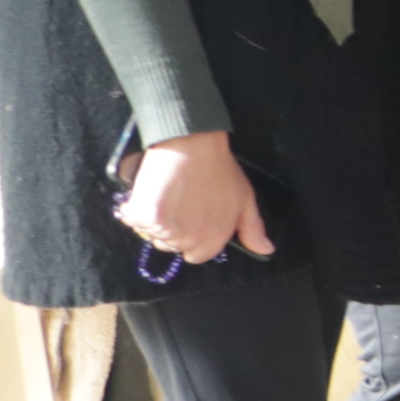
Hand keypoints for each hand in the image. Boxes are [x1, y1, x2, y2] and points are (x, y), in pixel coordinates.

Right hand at [119, 131, 269, 263]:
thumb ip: (252, 229)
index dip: (191, 238)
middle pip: (170, 245)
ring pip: (151, 234)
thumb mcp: (244, 199)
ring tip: (163, 195)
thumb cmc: (219, 169)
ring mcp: (169, 230)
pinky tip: (144, 195)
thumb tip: (266, 251)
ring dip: (151, 219)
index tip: (189, 218)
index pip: (195, 255)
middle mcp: (191, 240)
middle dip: (171, 228)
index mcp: (214, 240)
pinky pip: (133, 221)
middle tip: (176, 202)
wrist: (193, 145)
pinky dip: (133, 210)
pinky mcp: (147, 217)